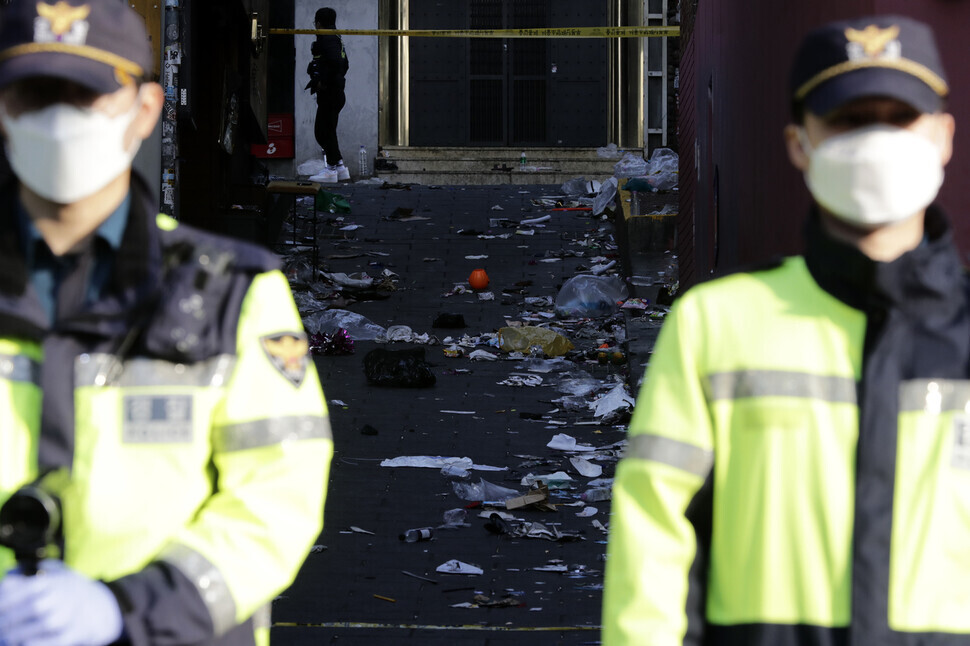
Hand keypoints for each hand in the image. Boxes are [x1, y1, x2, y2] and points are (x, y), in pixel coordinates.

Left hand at [0, 560, 122, 645]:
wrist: (101, 607)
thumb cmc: (69, 592)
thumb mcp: (54, 575)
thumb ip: (31, 575)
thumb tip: (9, 574)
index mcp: (58, 581)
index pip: (29, 587)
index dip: (8, 599)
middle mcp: (67, 595)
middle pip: (36, 606)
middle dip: (12, 618)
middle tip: (0, 625)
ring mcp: (74, 614)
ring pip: (47, 623)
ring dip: (22, 632)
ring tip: (8, 636)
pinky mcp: (77, 632)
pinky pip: (58, 640)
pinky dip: (40, 643)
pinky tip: (25, 643)